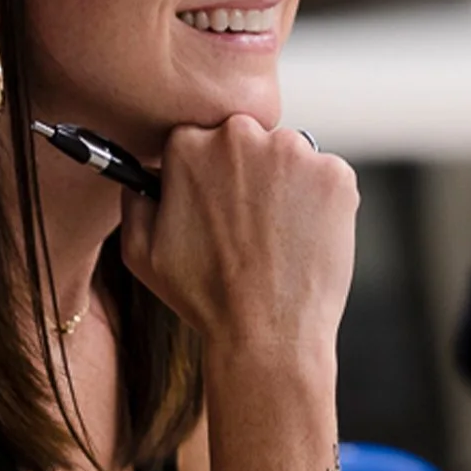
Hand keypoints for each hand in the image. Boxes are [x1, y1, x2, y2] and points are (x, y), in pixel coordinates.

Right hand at [118, 116, 356, 353]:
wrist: (267, 333)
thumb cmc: (205, 298)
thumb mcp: (141, 253)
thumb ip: (135, 201)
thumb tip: (139, 178)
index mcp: (188, 144)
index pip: (203, 140)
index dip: (211, 176)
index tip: (219, 205)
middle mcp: (241, 136)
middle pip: (249, 141)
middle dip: (251, 173)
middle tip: (251, 225)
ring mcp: (294, 152)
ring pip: (291, 158)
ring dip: (288, 186)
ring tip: (278, 238)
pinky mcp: (336, 175)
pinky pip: (328, 179)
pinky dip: (322, 204)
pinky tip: (305, 240)